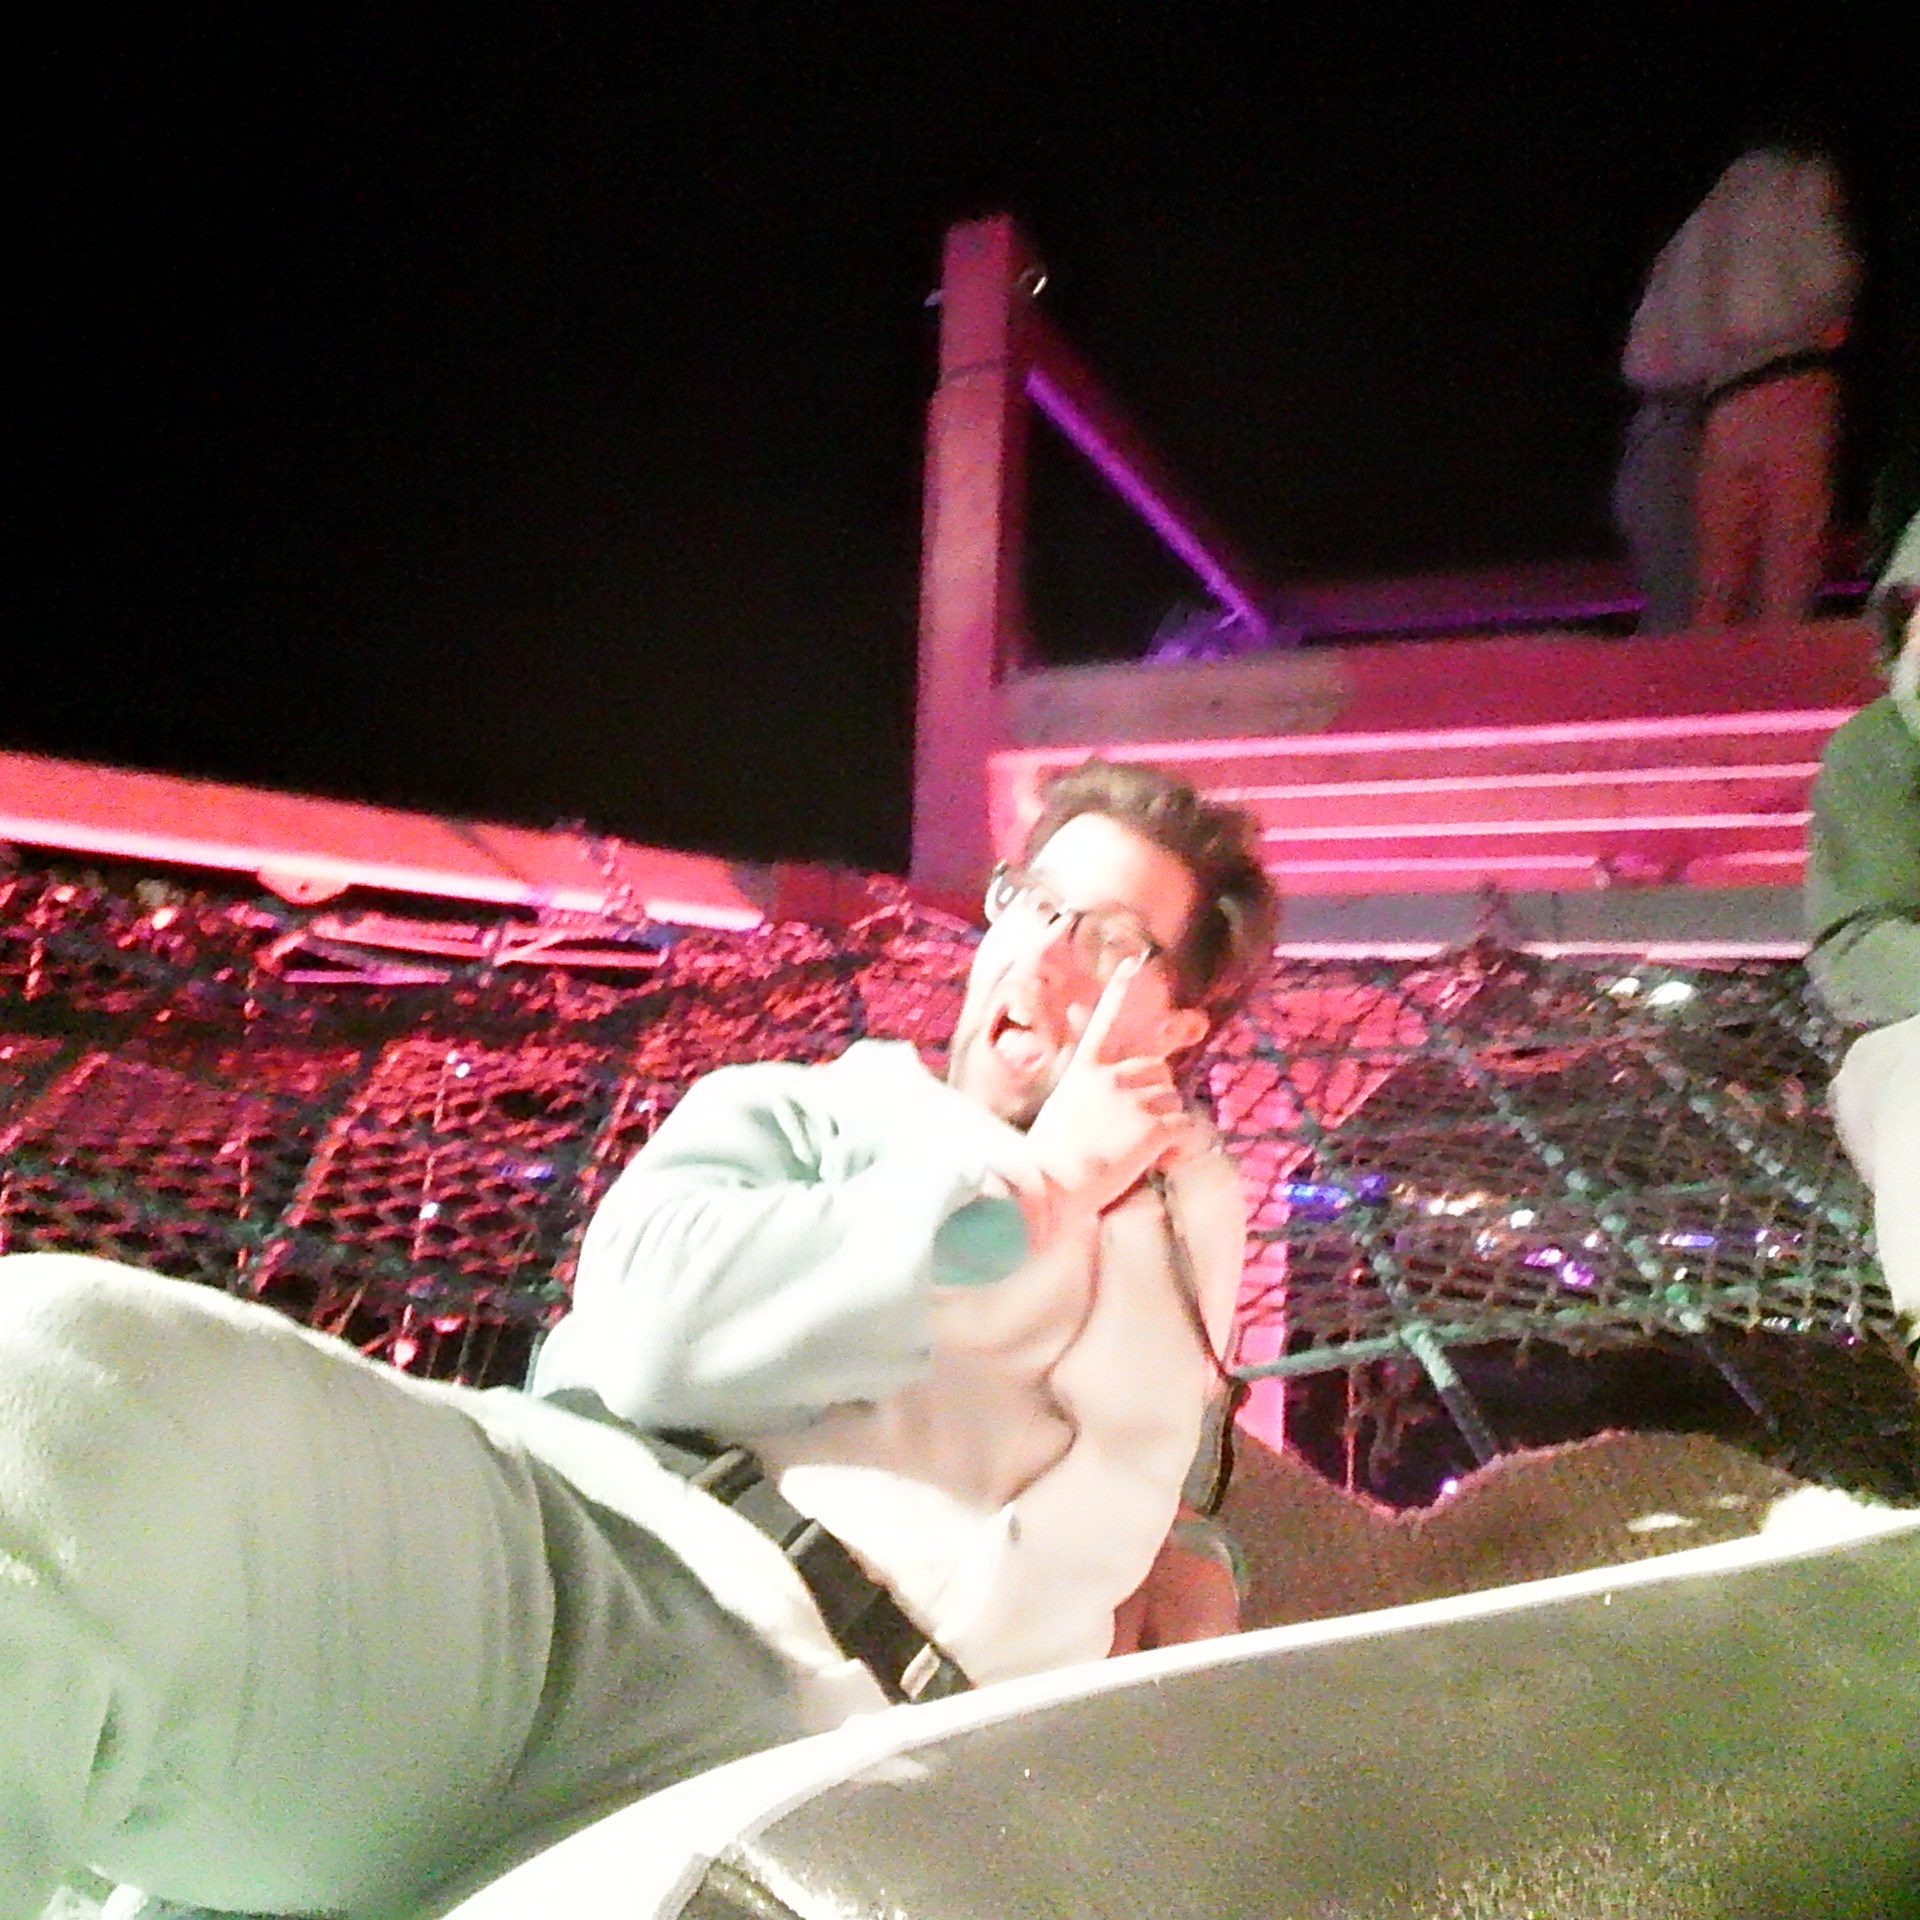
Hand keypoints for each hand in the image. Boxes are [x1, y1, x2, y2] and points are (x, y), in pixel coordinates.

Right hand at [1024, 959, 1201, 1220]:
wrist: (1047, 1189)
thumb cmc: (1044, 1164)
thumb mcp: (1059, 1115)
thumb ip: (1084, 1101)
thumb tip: (1104, 1111)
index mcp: (1084, 1071)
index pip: (1104, 1022)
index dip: (1120, 991)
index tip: (1135, 962)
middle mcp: (1111, 1076)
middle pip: (1157, 1069)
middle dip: (1156, 1094)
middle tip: (1140, 1126)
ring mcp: (1134, 1098)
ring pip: (1173, 1100)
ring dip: (1166, 1123)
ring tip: (1140, 1151)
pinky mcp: (1154, 1125)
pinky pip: (1185, 1129)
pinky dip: (1177, 1148)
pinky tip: (1157, 1162)